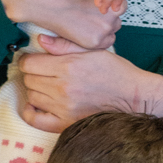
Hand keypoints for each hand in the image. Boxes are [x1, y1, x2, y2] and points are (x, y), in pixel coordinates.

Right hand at [0, 0, 123, 50]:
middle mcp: (116, 7)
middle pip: (119, 10)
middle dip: (108, 7)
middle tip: (89, 5)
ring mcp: (106, 26)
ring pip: (112, 27)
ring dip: (103, 22)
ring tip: (85, 16)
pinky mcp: (94, 41)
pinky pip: (105, 42)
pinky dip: (97, 37)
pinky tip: (84, 28)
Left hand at [17, 40, 162, 133]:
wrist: (134, 97)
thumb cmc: (115, 71)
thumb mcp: (93, 50)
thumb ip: (65, 44)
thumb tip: (40, 39)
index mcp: (68, 66)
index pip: (29, 63)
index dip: (29, 59)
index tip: (34, 59)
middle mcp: (62, 87)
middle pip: (28, 79)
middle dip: (33, 73)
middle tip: (44, 71)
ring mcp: (62, 107)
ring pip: (31, 96)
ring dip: (36, 90)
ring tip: (48, 86)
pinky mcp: (65, 123)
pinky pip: (35, 119)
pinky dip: (30, 111)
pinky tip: (36, 104)